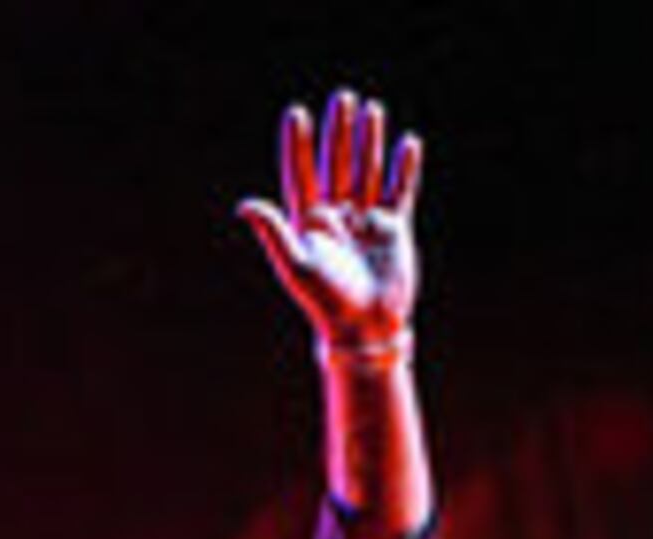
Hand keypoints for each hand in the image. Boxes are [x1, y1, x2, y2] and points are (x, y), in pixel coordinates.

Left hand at [238, 89, 420, 356]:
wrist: (364, 328)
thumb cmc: (325, 301)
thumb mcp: (294, 266)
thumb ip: (272, 232)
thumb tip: (244, 205)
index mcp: (307, 223)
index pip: (300, 174)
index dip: (298, 145)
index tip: (296, 113)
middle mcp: (335, 216)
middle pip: (335, 164)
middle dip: (338, 132)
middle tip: (342, 97)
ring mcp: (365, 220)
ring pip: (367, 170)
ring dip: (369, 141)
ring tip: (372, 109)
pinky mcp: (393, 228)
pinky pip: (400, 190)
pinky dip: (405, 167)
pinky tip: (408, 143)